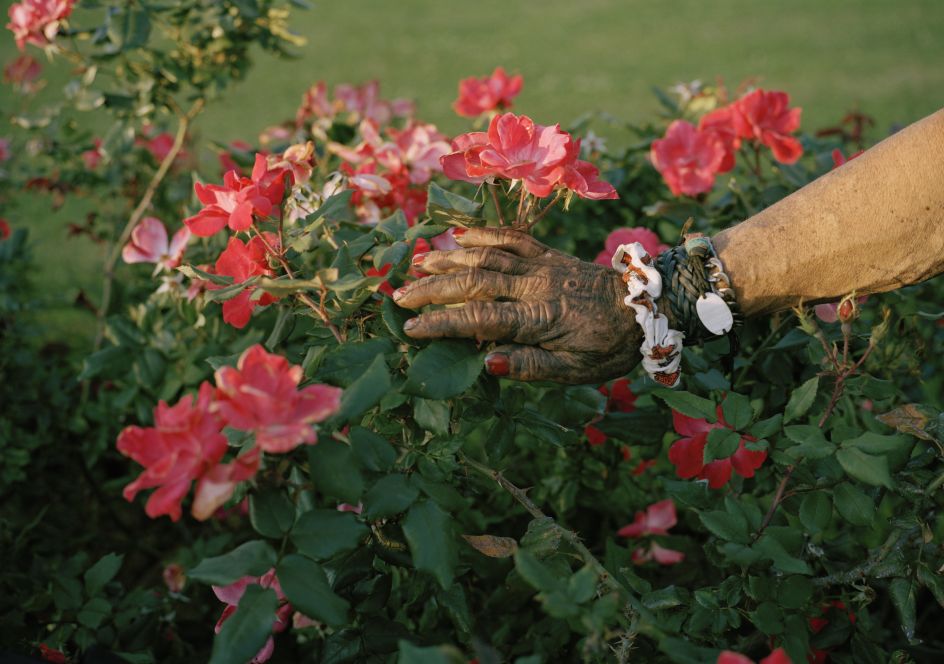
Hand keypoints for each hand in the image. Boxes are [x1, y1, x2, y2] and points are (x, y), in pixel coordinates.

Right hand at [393, 227, 641, 382]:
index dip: (441, 323)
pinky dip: (484, 235)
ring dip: (448, 258)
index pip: (479, 319)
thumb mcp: (576, 370)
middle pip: (473, 282)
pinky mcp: (550, 253)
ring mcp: (542, 265)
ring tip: (416, 262)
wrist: (649, 307)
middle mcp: (535, 285)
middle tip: (398, 296)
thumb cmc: (610, 347)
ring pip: (486, 256)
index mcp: (540, 319)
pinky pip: (512, 238)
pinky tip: (460, 237)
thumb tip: (486, 362)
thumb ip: (530, 366)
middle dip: (431, 288)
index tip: (410, 329)